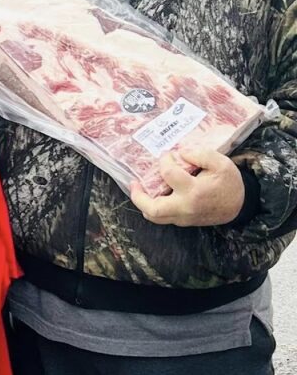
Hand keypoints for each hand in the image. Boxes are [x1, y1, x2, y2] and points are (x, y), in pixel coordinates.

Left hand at [130, 146, 244, 226]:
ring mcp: (183, 218)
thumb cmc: (229, 183)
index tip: (167, 154)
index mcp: (194, 191)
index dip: (164, 160)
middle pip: (153, 209)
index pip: (168, 173)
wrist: (240, 206)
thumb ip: (201, 154)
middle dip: (138, 196)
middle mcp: (185, 207)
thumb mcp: (222, 163)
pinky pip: (162, 217)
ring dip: (143, 203)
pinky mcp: (183, 221)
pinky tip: (152, 193)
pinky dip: (153, 206)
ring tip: (139, 188)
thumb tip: (180, 152)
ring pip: (154, 217)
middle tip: (134, 182)